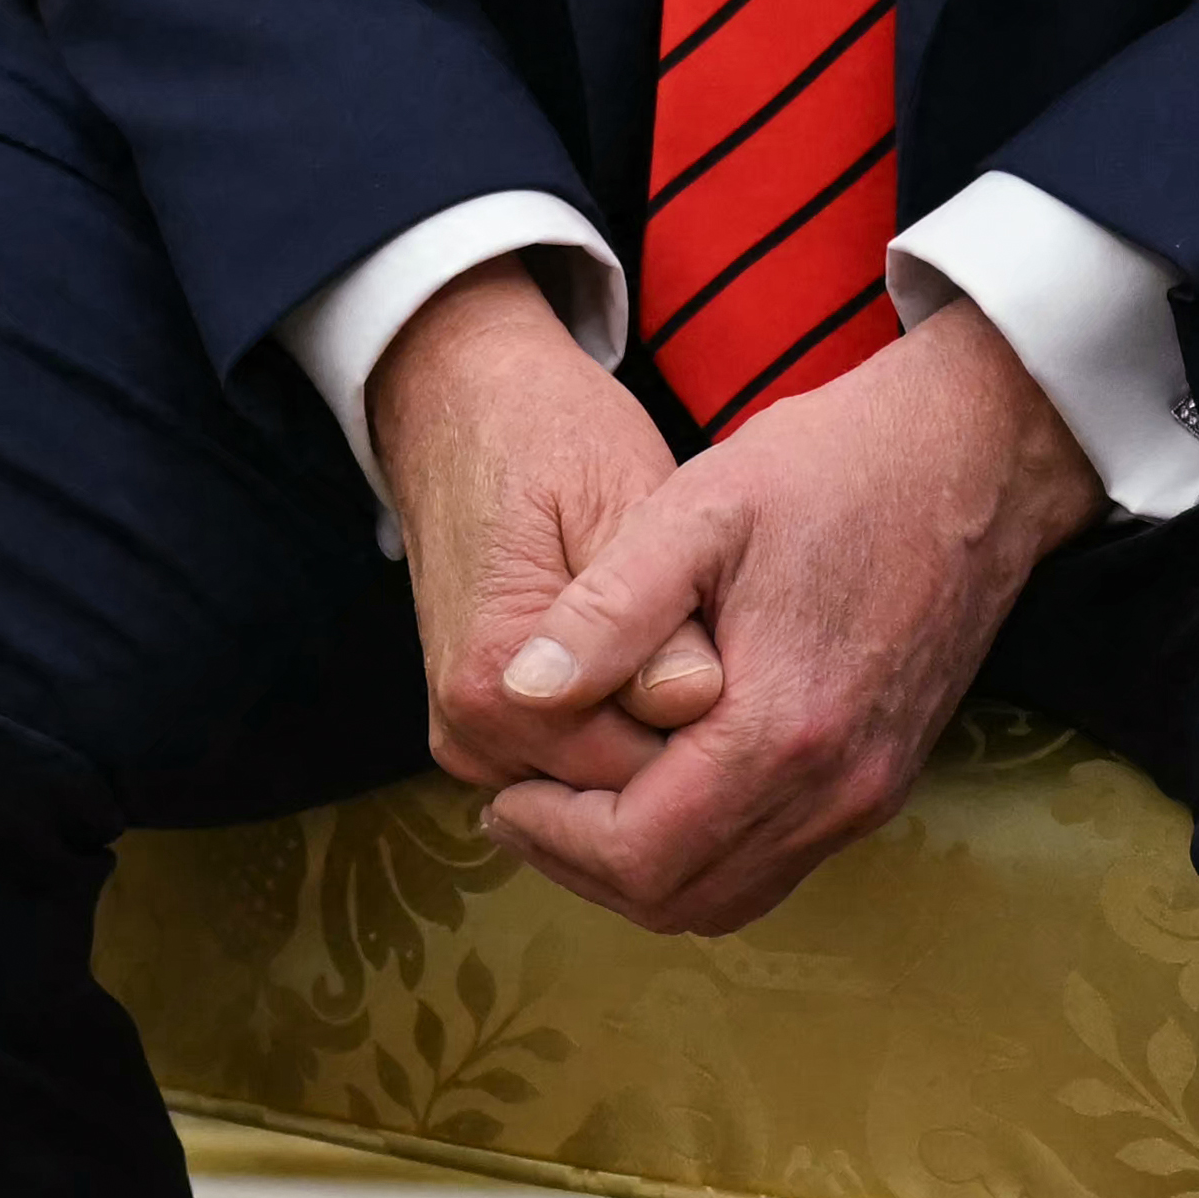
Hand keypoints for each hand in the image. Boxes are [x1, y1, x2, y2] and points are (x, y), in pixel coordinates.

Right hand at [379, 264, 720, 799]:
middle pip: (630, 794)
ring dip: (662, 735)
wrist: (461, 403)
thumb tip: (695, 702)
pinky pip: (580, 767)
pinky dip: (627, 730)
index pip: (653, 777)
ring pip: (610, 789)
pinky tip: (648, 660)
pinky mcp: (479, 727)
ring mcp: (470, 736)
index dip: (718, 723)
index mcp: (504, 683)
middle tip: (721, 636)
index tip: (737, 643)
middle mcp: (473, 729)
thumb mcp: (625, 500)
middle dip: (691, 737)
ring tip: (683, 638)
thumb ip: (658, 616)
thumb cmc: (551, 438)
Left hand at [473, 303, 1096, 939]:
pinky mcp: (882, 780)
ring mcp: (868, 794)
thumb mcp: (697, 510)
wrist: (976, 462)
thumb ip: (607, 610)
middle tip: (519, 805)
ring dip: (640, 869)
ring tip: (569, 800)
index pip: (642, 853)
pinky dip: (700, 852)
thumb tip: (518, 692)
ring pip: (730, 895)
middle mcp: (836, 788)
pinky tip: (649, 785)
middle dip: (583, 864)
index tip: (500, 790)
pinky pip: (776, 862)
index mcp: (782, 728)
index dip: (552, 836)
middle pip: (683, 898)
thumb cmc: (831, 469)